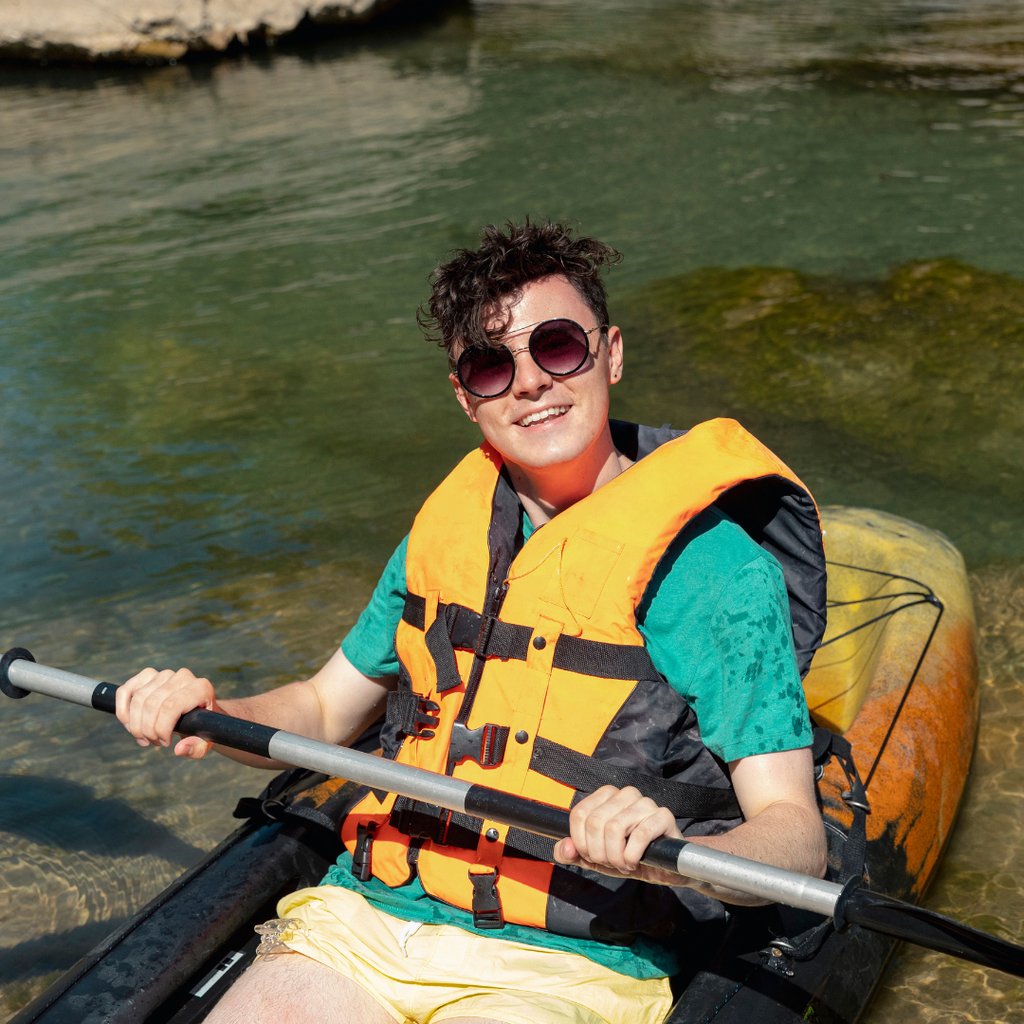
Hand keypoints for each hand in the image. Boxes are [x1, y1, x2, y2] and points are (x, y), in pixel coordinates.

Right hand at [115, 667, 218, 758]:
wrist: (198, 711)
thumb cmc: (202, 726)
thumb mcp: (205, 740)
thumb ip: (197, 747)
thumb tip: (179, 749)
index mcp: (200, 688)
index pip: (170, 706)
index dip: (161, 729)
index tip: (165, 743)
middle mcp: (183, 676)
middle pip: (151, 704)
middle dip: (147, 730)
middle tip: (153, 742)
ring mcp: (164, 674)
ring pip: (138, 699)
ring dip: (135, 725)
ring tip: (144, 738)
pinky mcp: (148, 675)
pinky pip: (125, 691)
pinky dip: (122, 711)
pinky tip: (129, 725)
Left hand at [552, 785, 684, 886]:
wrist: (664, 867)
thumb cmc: (628, 857)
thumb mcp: (596, 858)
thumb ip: (574, 853)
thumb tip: (563, 848)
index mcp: (606, 796)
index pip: (579, 814)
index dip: (581, 842)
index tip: (592, 856)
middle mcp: (625, 793)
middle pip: (595, 823)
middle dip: (599, 853)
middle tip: (611, 863)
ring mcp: (645, 803)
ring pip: (615, 828)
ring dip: (616, 857)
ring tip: (624, 864)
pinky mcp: (663, 816)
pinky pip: (639, 835)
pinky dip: (632, 856)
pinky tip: (636, 862)